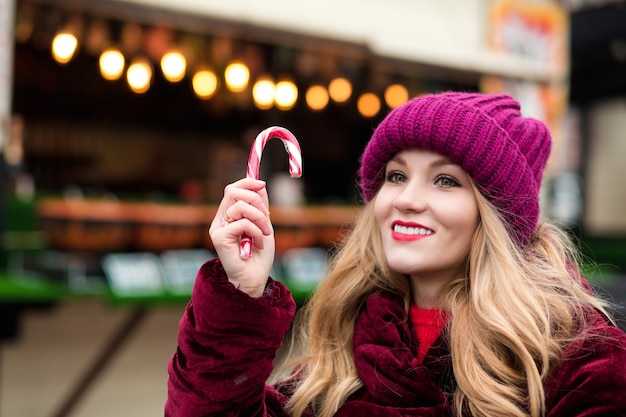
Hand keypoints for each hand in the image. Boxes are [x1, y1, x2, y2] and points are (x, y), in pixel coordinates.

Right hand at [209, 178, 273, 296]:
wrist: (254, 279)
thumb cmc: (258, 255)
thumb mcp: (264, 225)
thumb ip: (260, 207)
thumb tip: (260, 184)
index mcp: (228, 215)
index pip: (232, 189)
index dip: (247, 182)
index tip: (262, 184)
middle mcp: (220, 220)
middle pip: (232, 191)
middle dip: (255, 199)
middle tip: (266, 215)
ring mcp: (217, 228)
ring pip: (239, 207)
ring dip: (259, 219)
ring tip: (265, 234)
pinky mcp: (219, 237)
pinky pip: (242, 223)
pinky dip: (256, 232)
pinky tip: (258, 245)